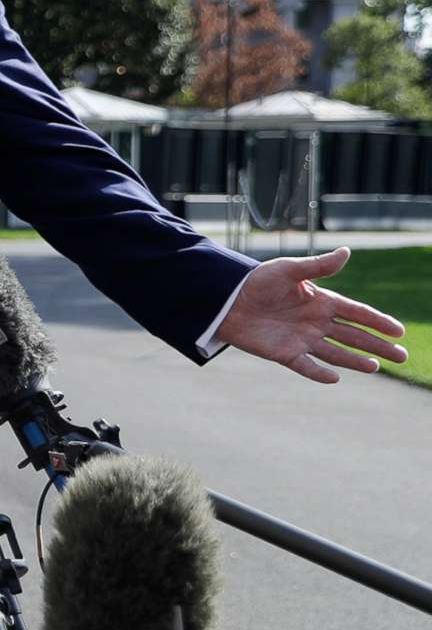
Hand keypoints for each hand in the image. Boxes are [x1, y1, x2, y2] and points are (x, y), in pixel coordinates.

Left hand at [213, 248, 407, 383]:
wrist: (226, 300)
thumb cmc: (257, 281)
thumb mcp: (289, 270)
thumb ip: (318, 266)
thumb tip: (347, 251)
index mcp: (322, 301)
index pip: (357, 313)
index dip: (378, 322)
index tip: (399, 331)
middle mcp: (316, 322)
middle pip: (354, 336)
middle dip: (378, 346)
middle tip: (402, 356)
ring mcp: (302, 339)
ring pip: (336, 353)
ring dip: (356, 360)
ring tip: (377, 366)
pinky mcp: (284, 353)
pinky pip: (306, 366)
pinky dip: (319, 373)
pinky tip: (335, 378)